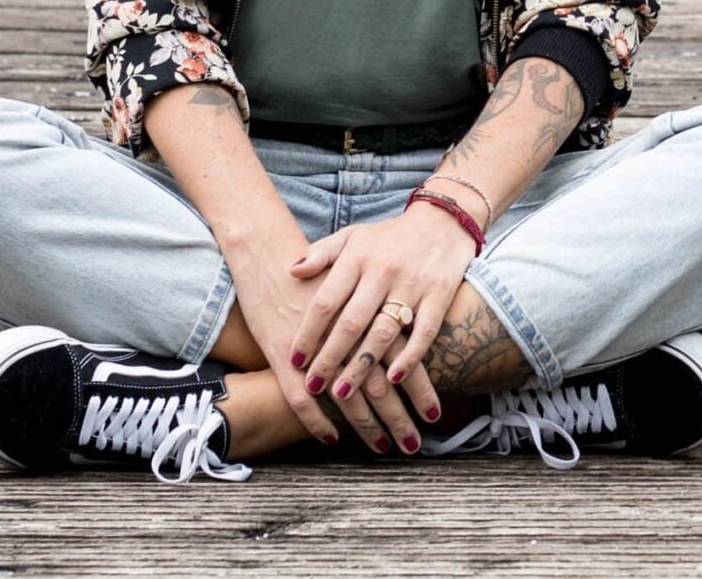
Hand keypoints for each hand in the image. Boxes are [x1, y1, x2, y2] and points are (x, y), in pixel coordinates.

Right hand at [226, 232, 411, 453]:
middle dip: (399, 418)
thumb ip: (383, 297)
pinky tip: (332, 439)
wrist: (267, 252)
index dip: (419, 389)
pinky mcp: (282, 356)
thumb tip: (414, 323)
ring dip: (367, 427)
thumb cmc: (318, 267)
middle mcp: (344, 333)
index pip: (401, 358)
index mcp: (368, 311)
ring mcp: (314, 347)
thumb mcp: (354, 272)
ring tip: (384, 448)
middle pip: (379, 384)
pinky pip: (301, 400)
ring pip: (347, 397)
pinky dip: (317, 422)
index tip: (435, 416)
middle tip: (413, 446)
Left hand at [288, 206, 475, 449]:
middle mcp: (382, 270)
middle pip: (351, 321)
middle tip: (313, 387)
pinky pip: (424, 332)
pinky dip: (409, 358)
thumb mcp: (354, 236)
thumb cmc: (389, 236)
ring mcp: (412, 284)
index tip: (294, 360)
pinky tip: (393, 380)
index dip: (308, 331)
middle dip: (330, 357)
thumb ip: (322, 253)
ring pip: (384, 332)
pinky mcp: (440, 294)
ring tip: (343, 394)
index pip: (326, 299)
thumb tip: (291, 270)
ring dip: (362, 366)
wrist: (443, 220)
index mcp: (357, 256)